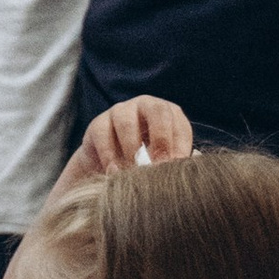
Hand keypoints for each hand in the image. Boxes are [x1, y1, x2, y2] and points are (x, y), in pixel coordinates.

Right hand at [54, 93, 194, 191]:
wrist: (112, 166)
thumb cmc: (147, 161)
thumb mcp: (164, 160)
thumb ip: (174, 161)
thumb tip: (181, 169)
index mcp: (168, 114)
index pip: (179, 123)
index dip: (179, 146)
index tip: (174, 168)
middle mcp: (145, 106)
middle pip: (157, 110)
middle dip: (160, 138)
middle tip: (158, 165)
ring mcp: (120, 111)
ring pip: (126, 121)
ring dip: (132, 149)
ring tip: (134, 172)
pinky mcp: (98, 123)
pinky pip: (102, 133)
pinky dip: (109, 155)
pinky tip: (115, 173)